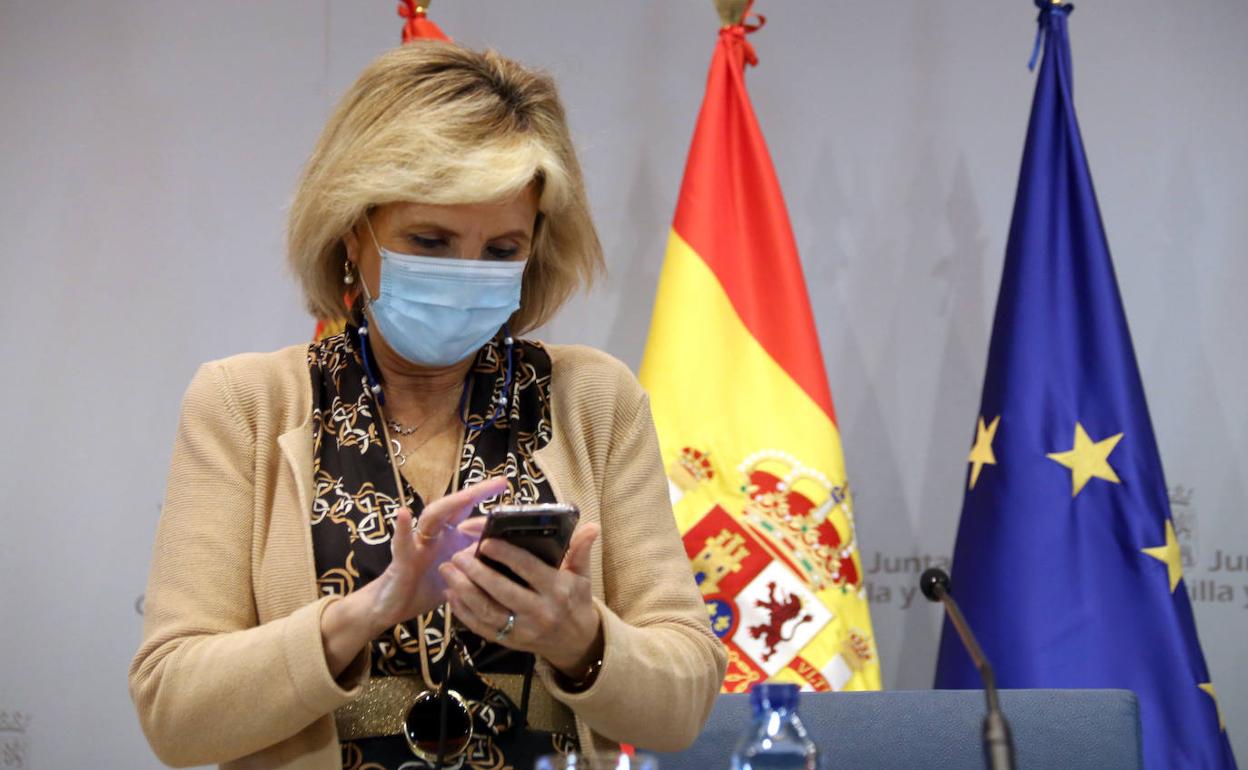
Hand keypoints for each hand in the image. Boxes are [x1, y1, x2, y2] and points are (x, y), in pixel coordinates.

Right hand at [362, 476, 508, 633]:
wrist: (393, 607)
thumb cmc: (426, 588)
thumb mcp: (460, 577)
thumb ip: (477, 563)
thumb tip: (508, 555)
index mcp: (450, 538)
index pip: (472, 519)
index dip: (491, 513)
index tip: (513, 506)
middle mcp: (435, 535)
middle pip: (455, 508)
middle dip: (477, 493)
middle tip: (502, 482)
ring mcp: (418, 544)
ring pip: (432, 517)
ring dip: (450, 504)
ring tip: (469, 496)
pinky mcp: (401, 559)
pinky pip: (401, 543)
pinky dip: (402, 529)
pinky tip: (403, 513)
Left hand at [439, 520, 603, 679]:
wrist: (576, 642)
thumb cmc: (575, 601)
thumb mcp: (582, 575)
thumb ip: (581, 550)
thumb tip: (592, 526)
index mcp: (557, 590)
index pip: (528, 569)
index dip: (506, 554)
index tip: (485, 542)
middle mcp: (539, 611)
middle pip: (502, 590)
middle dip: (477, 572)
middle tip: (458, 555)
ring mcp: (523, 629)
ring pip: (487, 611)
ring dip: (463, 591)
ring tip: (447, 571)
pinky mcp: (509, 641)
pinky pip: (482, 627)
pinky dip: (463, 612)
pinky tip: (450, 595)